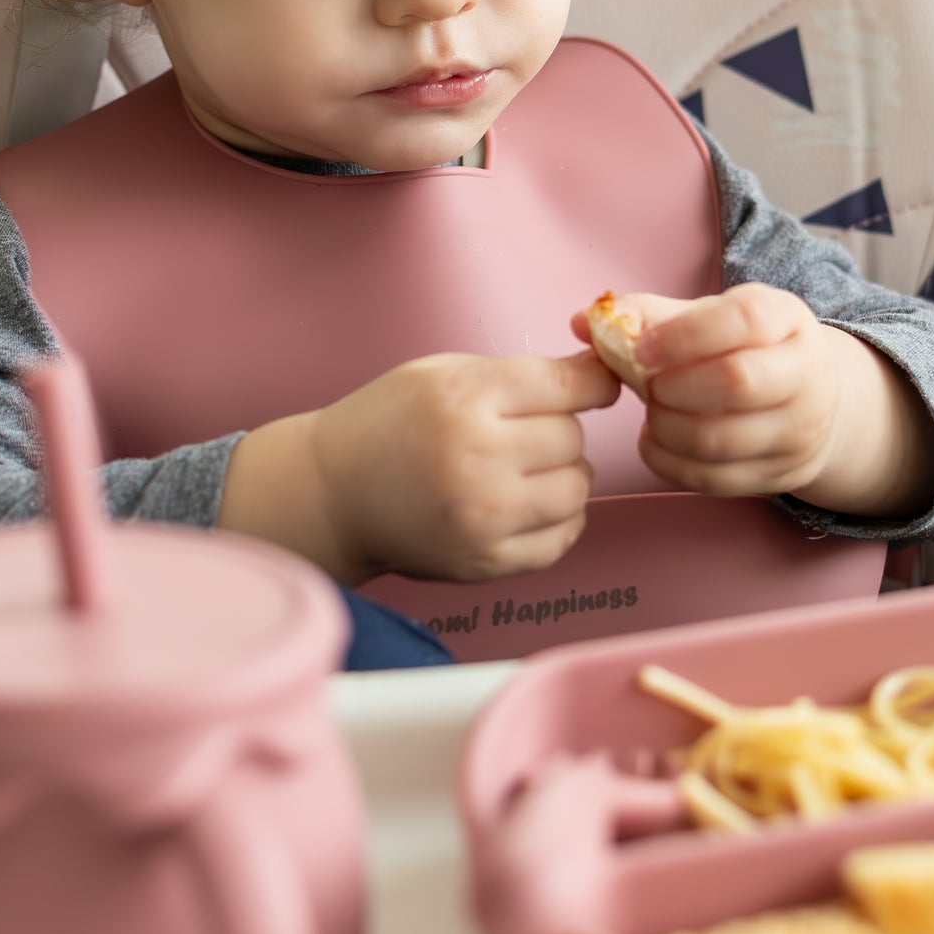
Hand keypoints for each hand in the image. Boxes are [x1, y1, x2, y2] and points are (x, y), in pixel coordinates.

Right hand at [234, 350, 619, 585]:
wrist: (332, 494)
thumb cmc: (388, 423)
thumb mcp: (443, 372)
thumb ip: (519, 373)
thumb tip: (601, 375)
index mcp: (465, 399)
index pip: (569, 387)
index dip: (592, 383)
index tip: (591, 386)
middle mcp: (478, 458)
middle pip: (573, 438)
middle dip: (559, 430)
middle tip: (524, 432)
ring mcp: (483, 516)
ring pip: (577, 489)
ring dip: (562, 476)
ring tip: (525, 469)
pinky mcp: (485, 561)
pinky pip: (562, 537)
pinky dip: (557, 519)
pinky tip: (525, 504)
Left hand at [574, 285, 933, 516]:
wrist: (817, 401)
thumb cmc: (748, 350)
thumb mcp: (713, 318)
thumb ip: (650, 315)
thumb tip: (585, 320)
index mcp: (786, 319)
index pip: (743, 320)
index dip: (684, 336)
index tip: (641, 348)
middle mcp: (805, 374)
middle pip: (736, 383)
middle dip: (673, 388)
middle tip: (647, 387)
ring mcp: (798, 431)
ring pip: (720, 440)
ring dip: (666, 428)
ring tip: (652, 413)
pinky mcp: (781, 474)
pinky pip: (715, 479)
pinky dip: (670, 463)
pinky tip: (657, 441)